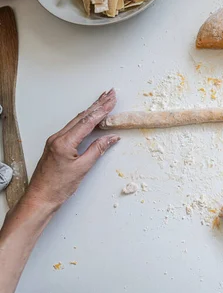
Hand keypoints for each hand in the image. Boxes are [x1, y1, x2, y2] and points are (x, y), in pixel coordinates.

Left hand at [24, 90, 119, 209]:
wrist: (40, 197)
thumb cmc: (58, 186)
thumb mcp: (82, 168)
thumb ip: (97, 150)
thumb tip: (110, 138)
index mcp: (64, 142)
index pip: (87, 122)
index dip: (102, 110)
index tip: (112, 100)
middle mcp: (58, 138)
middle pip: (82, 117)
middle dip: (98, 104)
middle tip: (110, 94)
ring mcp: (55, 140)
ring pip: (77, 120)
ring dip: (91, 110)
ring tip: (103, 101)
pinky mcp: (56, 144)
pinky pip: (72, 127)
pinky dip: (84, 120)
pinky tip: (91, 117)